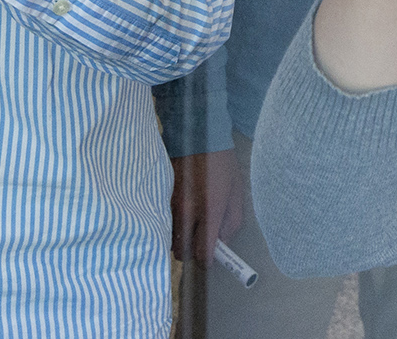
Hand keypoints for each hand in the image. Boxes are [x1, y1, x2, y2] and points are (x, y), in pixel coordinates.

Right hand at [168, 148, 243, 262]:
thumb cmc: (222, 163)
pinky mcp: (161, 195)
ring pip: (169, 237)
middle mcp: (187, 210)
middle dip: (190, 252)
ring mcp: (170, 203)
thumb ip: (232, 222)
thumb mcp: (236, 192)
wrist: (197, 135)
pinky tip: (180, 212)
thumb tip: (222, 242)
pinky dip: (170, 224)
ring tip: (189, 226)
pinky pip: (163, 221)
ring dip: (179, 238)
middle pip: (181, 252)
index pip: (202, 253)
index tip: (210, 257)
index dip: (207, 260)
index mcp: (209, 210)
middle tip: (198, 242)